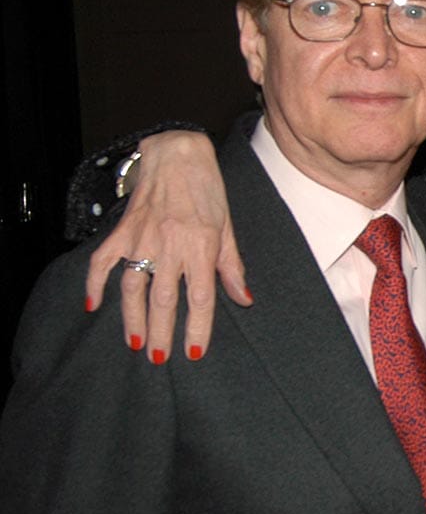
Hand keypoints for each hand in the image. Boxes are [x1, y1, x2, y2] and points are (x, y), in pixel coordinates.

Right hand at [84, 131, 249, 362]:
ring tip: (135, 343)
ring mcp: (142, 239)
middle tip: (159, 358)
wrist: (177, 155)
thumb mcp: (227, 229)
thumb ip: (232, 267)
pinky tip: (93, 306)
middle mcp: (170, 246)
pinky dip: (95, 284)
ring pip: (133, 288)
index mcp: (201, 248)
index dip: (197, 329)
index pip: (200, 299)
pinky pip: (103, 262)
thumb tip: (244, 300)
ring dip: (132, 318)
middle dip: (161, 333)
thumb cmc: (208, 191)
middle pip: (164, 300)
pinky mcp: (121, 230)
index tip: (193, 352)